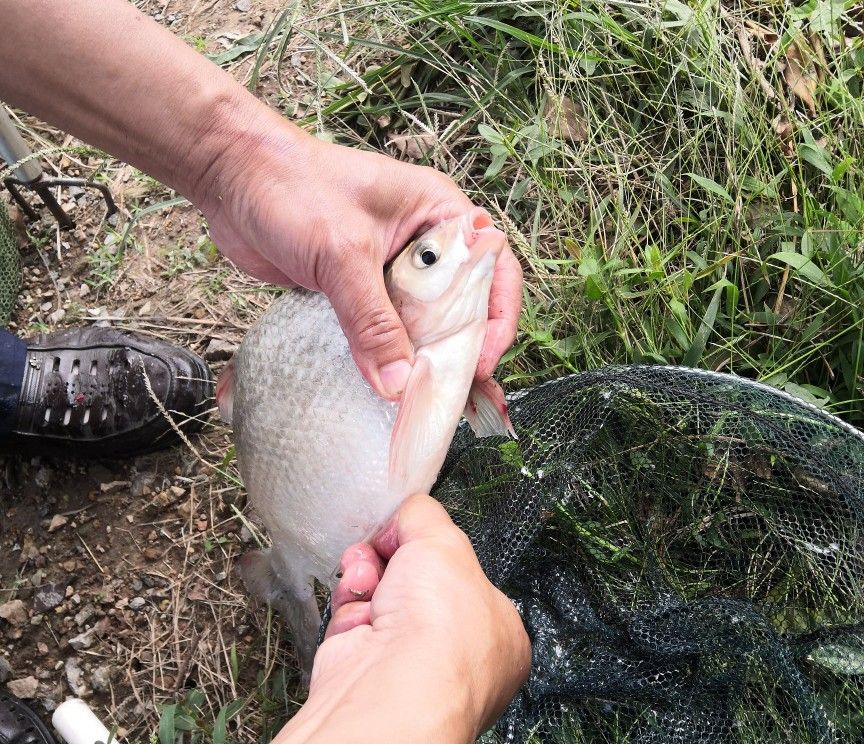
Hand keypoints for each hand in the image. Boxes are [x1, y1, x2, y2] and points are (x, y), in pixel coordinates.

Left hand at [0, 0, 521, 400]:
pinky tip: (384, 387)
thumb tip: (398, 383)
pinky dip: (385, 358)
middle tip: (451, 393)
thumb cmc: (292, 185)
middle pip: (460, 304)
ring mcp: (389, 268)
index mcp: (439, 214)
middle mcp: (423, 242)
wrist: (231, 174)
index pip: (493, 268)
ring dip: (422, 360)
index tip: (481, 361)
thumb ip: (372, 319)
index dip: (498, 317)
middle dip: (460, 348)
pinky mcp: (357, 289)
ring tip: (422, 400)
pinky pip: (382, 331)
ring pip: (420, 323)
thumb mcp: (343, 252)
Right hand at [273, 495, 530, 742]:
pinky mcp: (363, 666)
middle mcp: (455, 651)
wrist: (388, 688)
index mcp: (497, 629)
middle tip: (385, 548)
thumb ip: (426, 515)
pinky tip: (356, 602)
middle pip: (416, 578)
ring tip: (366, 575)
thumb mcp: (445, 541)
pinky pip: (353, 615)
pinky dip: (348, 602)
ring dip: (366, 572)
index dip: (434, 546)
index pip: (463, 571)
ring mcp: (408, 661)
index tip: (416, 530)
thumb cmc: (439, 633)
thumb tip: (407, 511)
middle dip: (392, 556)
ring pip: (380, 592)